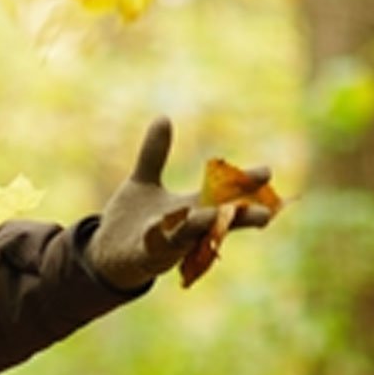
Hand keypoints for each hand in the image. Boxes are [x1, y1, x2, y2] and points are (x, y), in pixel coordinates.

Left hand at [85, 117, 273, 290]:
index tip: (267, 172)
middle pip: (218, 222)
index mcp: (192, 208)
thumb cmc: (134, 220)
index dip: (244, 185)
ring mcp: (168, 244)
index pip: (224, 197)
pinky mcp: (145, 257)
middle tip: (265, 214)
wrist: (105, 254)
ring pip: (188, 236)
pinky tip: (156, 227)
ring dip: (198, 226)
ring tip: (209, 214)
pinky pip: (154, 247)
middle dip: (239, 217)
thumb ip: (154, 154)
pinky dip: (158, 238)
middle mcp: (186, 229)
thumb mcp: (143, 182)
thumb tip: (163, 118)